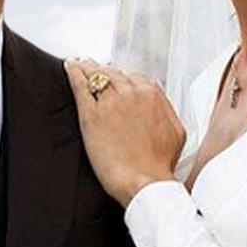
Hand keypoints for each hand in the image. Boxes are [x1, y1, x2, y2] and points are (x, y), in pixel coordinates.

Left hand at [63, 58, 185, 206]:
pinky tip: (70, 66)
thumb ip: (166, 111)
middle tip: (96, 69)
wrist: (144, 182)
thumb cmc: (159, 164)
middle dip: (104, 71)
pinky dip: (74, 72)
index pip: (133, 77)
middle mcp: (131, 94)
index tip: (117, 80)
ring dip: (88, 68)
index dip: (123, 78)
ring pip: (97, 75)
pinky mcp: (91, 115)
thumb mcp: (176, 132)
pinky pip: (80, 86)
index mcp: (152, 95)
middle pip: (113, 73)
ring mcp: (109, 103)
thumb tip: (159, 103)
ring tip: (81, 64)